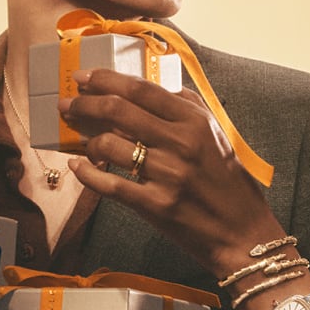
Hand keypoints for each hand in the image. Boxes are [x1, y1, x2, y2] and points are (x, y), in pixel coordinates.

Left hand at [59, 68, 283, 277]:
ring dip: (86, 140)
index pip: (141, 89)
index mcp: (196, 122)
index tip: (82, 77)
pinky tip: (78, 166)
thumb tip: (152, 88)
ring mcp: (167, 175)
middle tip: (68, 104)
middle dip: (85, 103)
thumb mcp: (217, 136)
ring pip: (109, 145)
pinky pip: (109, 184)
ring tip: (81, 140)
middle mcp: (181, 144)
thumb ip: (188, 108)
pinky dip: (87, 174)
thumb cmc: (229, 184)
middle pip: (118, 111)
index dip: (105, 78)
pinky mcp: (155, 205)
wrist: (242, 232)